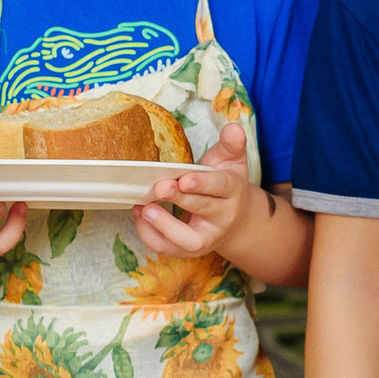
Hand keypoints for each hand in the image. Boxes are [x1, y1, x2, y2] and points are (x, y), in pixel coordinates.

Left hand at [133, 122, 259, 260]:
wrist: (238, 221)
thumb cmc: (227, 187)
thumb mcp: (232, 161)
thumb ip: (232, 143)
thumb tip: (233, 127)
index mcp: (233, 192)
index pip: (221, 186)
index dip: (202, 183)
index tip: (183, 178)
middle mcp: (223, 217)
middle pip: (202, 208)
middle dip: (179, 199)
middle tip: (159, 188)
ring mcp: (207, 237)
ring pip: (187, 239)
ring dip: (163, 226)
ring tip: (144, 209)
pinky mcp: (191, 250)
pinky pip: (169, 249)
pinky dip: (150, 235)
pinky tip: (140, 216)